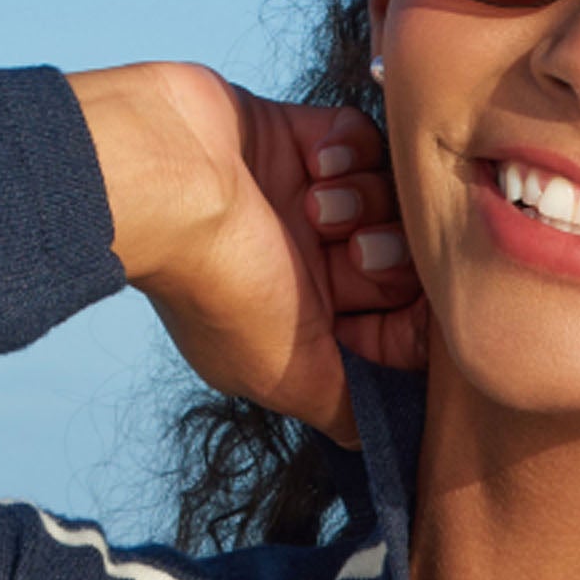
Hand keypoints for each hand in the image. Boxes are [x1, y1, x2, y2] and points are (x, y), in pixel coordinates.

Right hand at [70, 63, 425, 446]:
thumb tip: (377, 440)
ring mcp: (305, 197)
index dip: (412, 319)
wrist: (167, 177)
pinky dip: (349, 149)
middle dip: (388, 255)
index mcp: (305, 320)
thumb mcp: (290, 370)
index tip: (403, 311)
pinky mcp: (303, 139)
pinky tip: (315, 161)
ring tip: (315, 204)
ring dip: (363, 200)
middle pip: (404, 257)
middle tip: (353, 250)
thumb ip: (344, 405)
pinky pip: (367, 139)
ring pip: (389, 196)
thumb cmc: (223, 283)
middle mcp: (307, 261)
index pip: (398, 324)